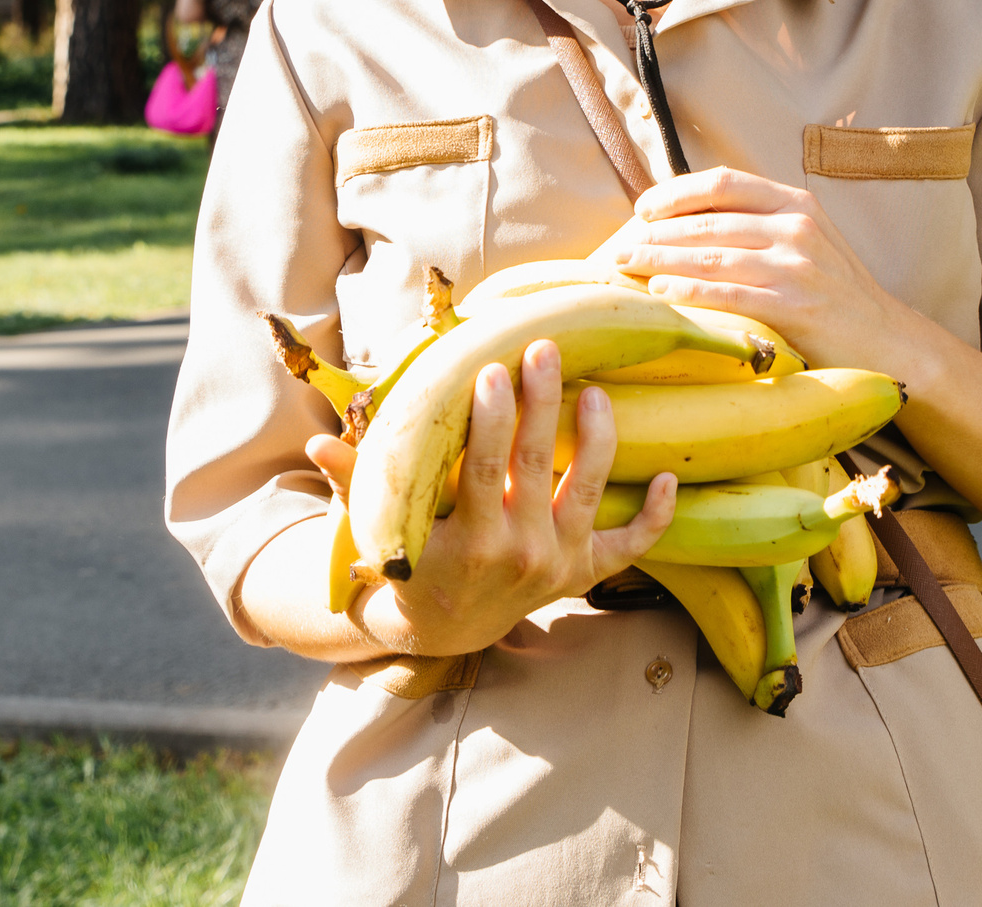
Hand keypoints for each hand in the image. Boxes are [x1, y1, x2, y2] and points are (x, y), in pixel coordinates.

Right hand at [308, 340, 676, 657]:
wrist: (443, 629)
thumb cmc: (410, 560)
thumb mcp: (382, 528)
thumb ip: (357, 483)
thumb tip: (316, 440)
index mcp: (470, 542)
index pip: (483, 468)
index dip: (489, 418)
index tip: (490, 369)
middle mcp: (521, 555)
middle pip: (539, 467)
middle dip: (542, 404)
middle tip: (544, 351)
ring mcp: (558, 566)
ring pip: (588, 493)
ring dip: (598, 439)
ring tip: (597, 390)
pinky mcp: (582, 575)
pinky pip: (628, 547)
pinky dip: (652, 517)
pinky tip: (666, 478)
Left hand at [610, 167, 960, 381]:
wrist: (888, 342)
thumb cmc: (834, 294)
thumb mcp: (807, 242)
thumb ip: (760, 225)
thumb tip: (688, 221)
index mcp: (796, 203)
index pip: (724, 181)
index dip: (676, 192)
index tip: (643, 210)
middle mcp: (797, 226)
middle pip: (709, 220)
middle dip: (656, 233)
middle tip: (617, 247)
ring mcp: (797, 266)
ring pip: (711, 255)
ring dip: (659, 259)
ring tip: (624, 267)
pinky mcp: (794, 306)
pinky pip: (729, 293)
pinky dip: (689, 289)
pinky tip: (659, 290)